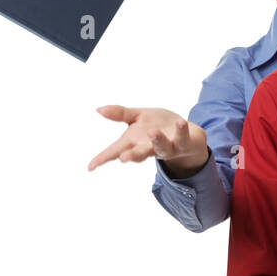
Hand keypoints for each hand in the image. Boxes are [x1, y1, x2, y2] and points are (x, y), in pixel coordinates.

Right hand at [88, 105, 208, 175]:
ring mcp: (167, 147)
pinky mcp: (182, 142)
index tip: (90, 167)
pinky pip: (182, 137)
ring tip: (152, 132)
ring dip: (157, 140)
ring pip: (161, 147)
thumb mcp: (138, 118)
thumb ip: (120, 114)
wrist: (185, 133)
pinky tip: (180, 123)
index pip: (116, 151)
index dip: (103, 158)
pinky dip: (181, 130)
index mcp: (135, 142)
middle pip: (139, 154)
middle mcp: (149, 147)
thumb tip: (98, 109)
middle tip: (123, 159)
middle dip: (132, 156)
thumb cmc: (158, 126)